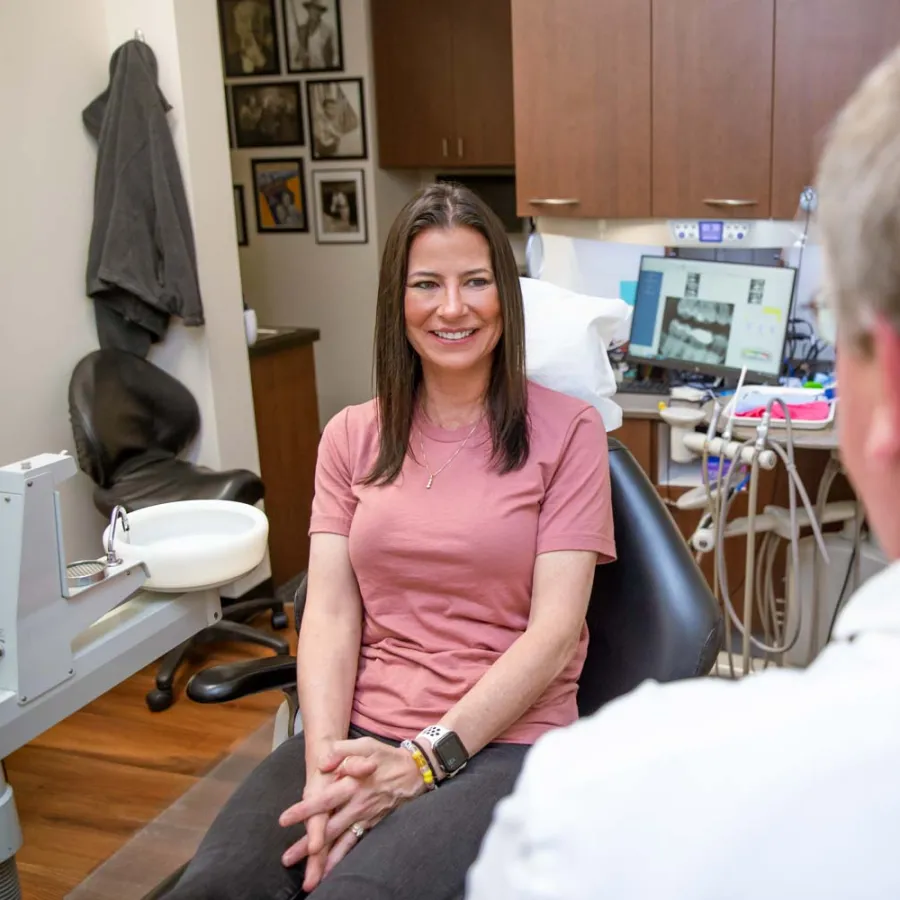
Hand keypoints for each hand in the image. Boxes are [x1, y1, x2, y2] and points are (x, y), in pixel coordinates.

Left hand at [280, 738, 424, 876]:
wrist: (414, 772)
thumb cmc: (385, 756)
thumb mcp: (365, 744)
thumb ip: (341, 751)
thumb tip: (323, 765)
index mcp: (353, 784)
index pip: (325, 800)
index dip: (305, 810)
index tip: (284, 820)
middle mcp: (358, 805)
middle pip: (329, 829)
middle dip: (308, 845)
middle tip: (287, 859)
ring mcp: (365, 818)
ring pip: (341, 842)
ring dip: (324, 861)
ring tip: (308, 878)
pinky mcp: (371, 824)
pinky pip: (355, 844)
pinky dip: (343, 859)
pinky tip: (330, 872)